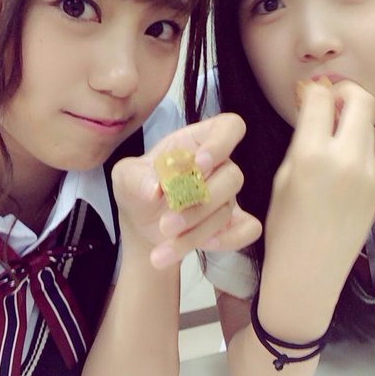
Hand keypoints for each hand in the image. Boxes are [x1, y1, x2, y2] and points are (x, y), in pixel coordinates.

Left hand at [110, 113, 261, 268]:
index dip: (221, 143)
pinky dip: (229, 240)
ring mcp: (228, 195)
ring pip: (227, 209)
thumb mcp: (125, 177)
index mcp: (196, 142)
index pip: (229, 128)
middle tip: (166, 223)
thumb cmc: (138, 187)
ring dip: (196, 230)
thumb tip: (156, 189)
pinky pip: (248, 229)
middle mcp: (218, 166)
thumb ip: (136, 177)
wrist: (141, 224)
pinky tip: (203, 247)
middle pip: (232, 175)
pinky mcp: (233, 223)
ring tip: (164, 241)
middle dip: (199, 203)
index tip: (199, 164)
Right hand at [264, 80, 374, 270]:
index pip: (322, 97)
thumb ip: (303, 141)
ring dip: (352, 119)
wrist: (310, 274)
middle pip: (362, 100)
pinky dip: (356, 146)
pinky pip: (370, 153)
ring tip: (332, 135)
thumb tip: (314, 112)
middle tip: (330, 101)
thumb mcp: (283, 177)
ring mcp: (370, 174)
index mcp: (313, 155)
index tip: (307, 93)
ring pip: (368, 125)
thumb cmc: (284, 228)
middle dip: (345, 91)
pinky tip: (340, 165)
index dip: (313, 89)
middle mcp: (347, 159)